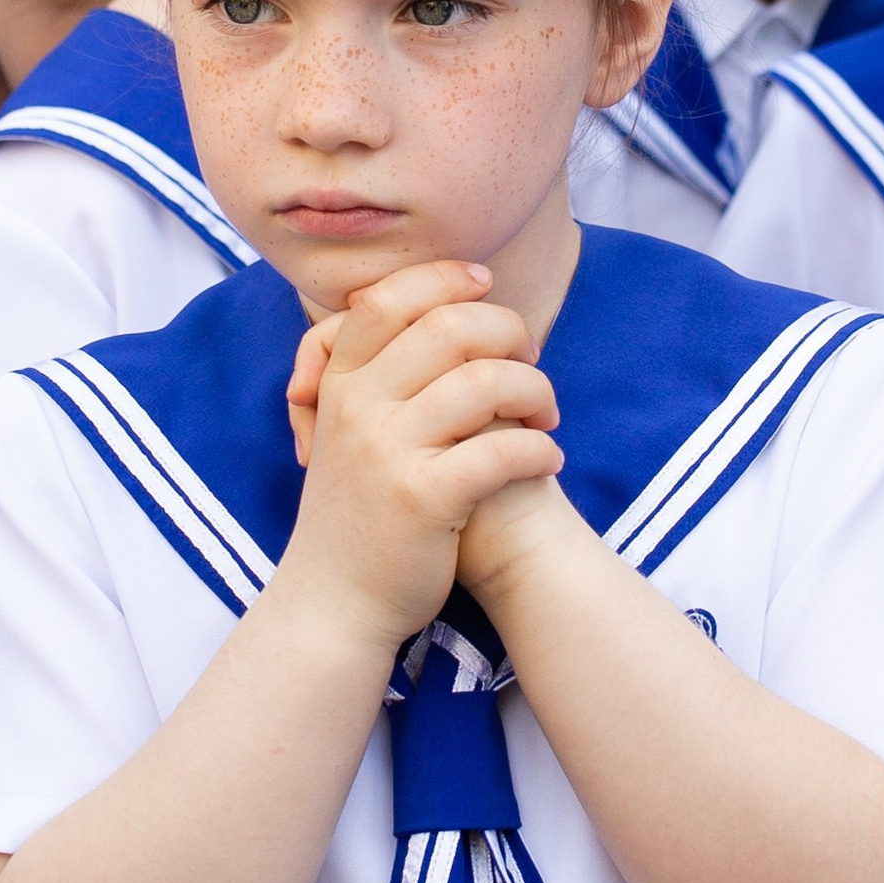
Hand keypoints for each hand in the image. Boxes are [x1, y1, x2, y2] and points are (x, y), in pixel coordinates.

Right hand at [281, 258, 563, 648]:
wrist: (334, 602)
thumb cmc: (358, 514)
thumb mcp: (344, 433)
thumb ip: (376, 376)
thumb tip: (436, 311)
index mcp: (340, 383)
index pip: (391, 299)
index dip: (447, 280)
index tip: (487, 288)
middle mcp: (358, 408)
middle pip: (451, 327)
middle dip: (510, 334)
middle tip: (532, 361)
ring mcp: (388, 452)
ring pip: (486, 383)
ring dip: (537, 393)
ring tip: (547, 419)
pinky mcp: (423, 499)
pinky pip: (502, 451)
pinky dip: (541, 452)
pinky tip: (549, 461)